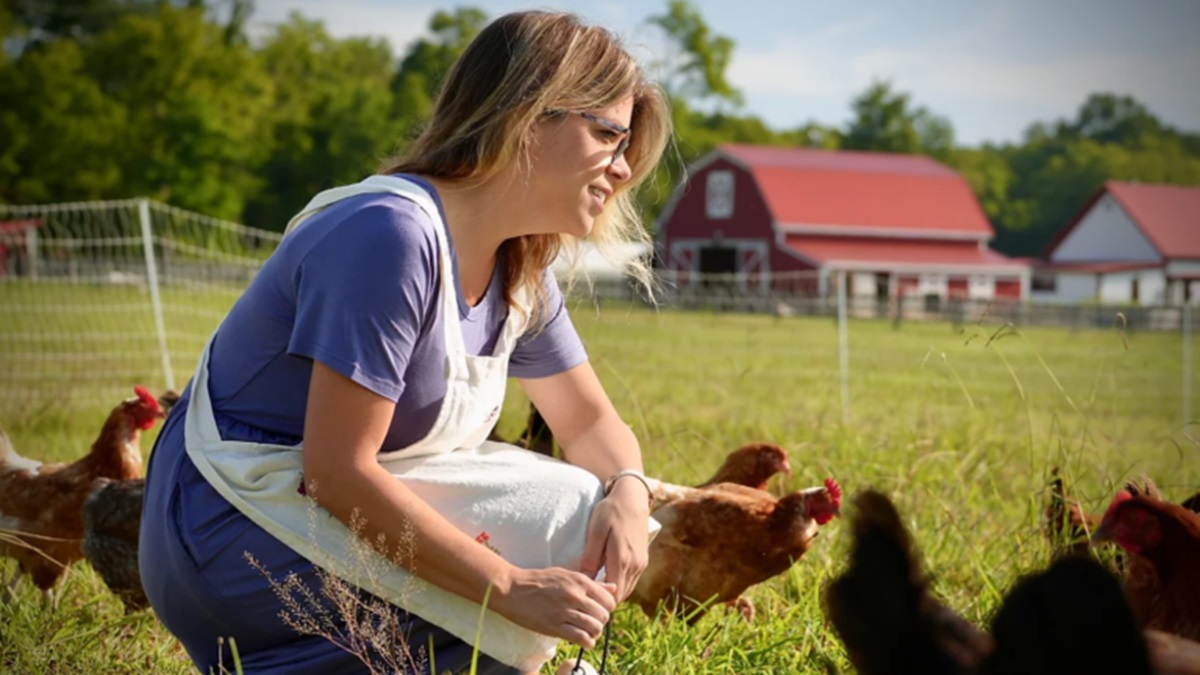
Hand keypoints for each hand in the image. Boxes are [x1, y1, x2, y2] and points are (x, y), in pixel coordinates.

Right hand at [492, 566, 616, 647]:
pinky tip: (583, 641)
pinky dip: (586, 642)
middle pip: (603, 616)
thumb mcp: (567, 575)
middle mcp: (575, 596)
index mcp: (580, 581)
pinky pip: (580, 638)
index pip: (608, 600)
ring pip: (594, 628)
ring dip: (594, 633)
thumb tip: (613, 588)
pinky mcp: (554, 626)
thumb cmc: (539, 580)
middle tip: (592, 623)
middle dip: (601, 622)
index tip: (599, 611)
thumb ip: (591, 583)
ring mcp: (564, 611)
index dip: (607, 608)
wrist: (512, 589)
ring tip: (587, 632)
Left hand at [579, 478, 650, 601]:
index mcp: (621, 559)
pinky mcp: (643, 560)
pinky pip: (632, 580)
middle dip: (605, 599)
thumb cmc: (610, 512)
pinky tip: (607, 579)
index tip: (585, 597)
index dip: (599, 599)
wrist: (632, 499)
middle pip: (620, 595)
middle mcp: (634, 565)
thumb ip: (591, 558)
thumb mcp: (595, 532)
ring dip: (614, 593)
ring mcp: (641, 563)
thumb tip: (584, 580)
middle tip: (587, 596)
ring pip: (627, 589)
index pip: (612, 593)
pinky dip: (621, 584)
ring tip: (595, 590)